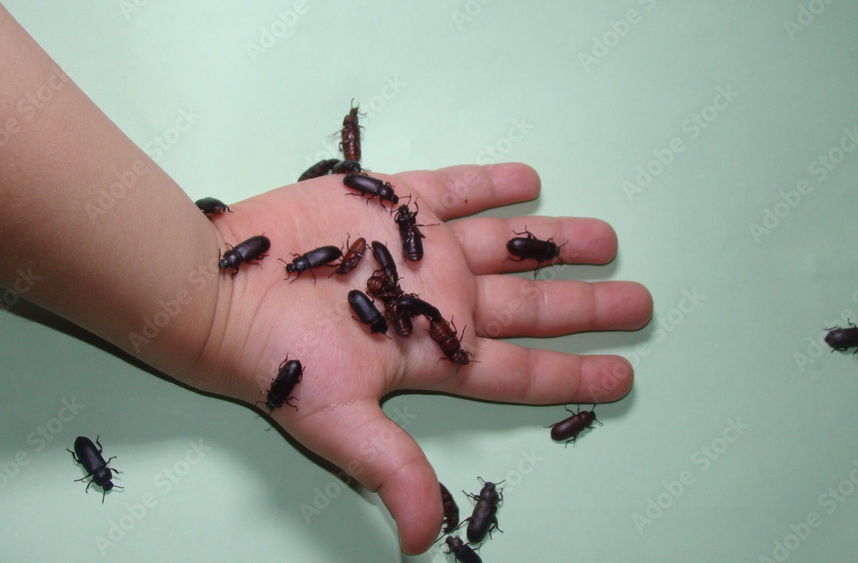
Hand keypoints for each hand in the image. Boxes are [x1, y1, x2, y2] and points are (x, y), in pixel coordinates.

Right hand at [182, 162, 651, 553]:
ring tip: (603, 239)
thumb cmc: (275, 360)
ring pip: (505, 245)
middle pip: (528, 306)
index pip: (520, 370)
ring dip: (554, 241)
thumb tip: (419, 542)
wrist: (218, 292)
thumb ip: (392, 471)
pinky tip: (529, 182)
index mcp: (433, 354)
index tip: (623, 375)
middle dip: (584, 305)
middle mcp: (435, 301)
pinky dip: (491, 186)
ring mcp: (417, 250)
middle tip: (639, 303)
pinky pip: (453, 190)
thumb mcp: (336, 423)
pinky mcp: (389, 202)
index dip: (572, 373)